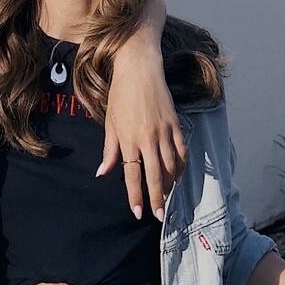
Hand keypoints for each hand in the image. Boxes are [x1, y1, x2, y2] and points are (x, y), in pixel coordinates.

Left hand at [100, 43, 185, 221]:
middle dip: (157, 198)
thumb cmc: (121, 95)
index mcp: (128, 139)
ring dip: (169, 184)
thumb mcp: (110, 123)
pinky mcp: (175, 123)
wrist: (139, 68)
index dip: (136, 196)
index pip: (133, 174)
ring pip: (170, 165)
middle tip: (159, 216)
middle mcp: (147, 137)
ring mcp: (164, 131)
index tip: (138, 213)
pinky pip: (181, 150)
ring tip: (167, 197)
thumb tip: (103, 173)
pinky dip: (181, 165)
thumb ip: (109, 150)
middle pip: (154, 175)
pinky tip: (178, 176)